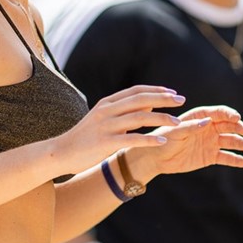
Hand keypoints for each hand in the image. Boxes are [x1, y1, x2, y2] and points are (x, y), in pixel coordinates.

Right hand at [57, 86, 185, 174]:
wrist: (61, 152)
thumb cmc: (85, 137)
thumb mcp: (104, 119)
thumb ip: (126, 111)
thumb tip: (151, 102)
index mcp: (107, 103)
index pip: (136, 91)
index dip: (156, 90)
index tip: (174, 93)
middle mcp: (107, 110)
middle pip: (140, 99)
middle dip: (163, 99)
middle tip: (181, 101)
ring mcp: (106, 126)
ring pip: (139, 117)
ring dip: (161, 118)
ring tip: (177, 123)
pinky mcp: (105, 142)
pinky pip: (132, 139)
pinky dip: (149, 139)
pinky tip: (162, 140)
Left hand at [144, 105, 242, 175]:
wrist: (156, 157)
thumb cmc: (163, 139)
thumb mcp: (176, 131)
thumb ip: (191, 127)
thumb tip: (208, 122)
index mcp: (199, 117)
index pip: (218, 113)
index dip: (229, 114)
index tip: (237, 117)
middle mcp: (207, 128)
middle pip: (227, 125)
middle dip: (237, 127)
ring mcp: (210, 143)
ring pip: (229, 141)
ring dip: (240, 142)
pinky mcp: (210, 157)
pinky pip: (226, 157)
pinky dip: (236, 159)